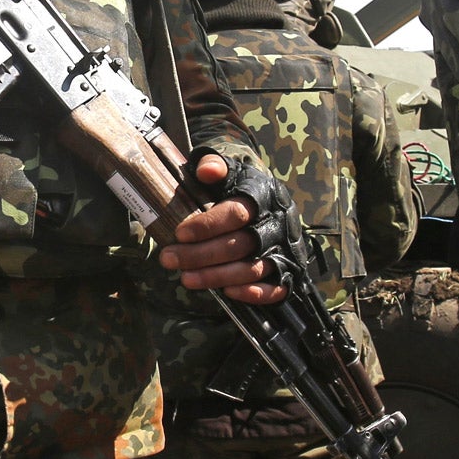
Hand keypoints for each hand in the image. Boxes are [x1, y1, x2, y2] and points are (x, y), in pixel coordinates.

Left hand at [157, 152, 288, 304]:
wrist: (270, 200)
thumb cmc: (240, 187)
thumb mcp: (228, 170)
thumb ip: (215, 165)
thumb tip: (206, 171)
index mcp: (262, 196)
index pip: (235, 213)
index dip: (207, 225)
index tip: (180, 233)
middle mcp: (277, 223)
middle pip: (239, 244)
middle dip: (201, 255)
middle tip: (169, 259)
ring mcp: (285, 248)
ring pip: (252, 268)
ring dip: (217, 276)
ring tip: (186, 279)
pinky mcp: (289, 270)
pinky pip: (277, 288)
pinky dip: (253, 293)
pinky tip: (227, 292)